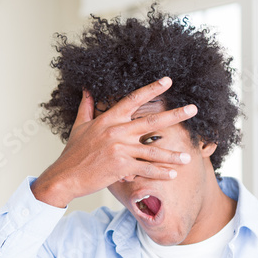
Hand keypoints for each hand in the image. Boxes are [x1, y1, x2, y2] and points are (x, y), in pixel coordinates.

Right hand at [31, 77, 196, 207]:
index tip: (168, 81)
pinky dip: (159, 173)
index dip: (152, 89)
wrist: (64, 177)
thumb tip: (87, 90)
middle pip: (151, 121)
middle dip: (175, 115)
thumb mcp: (79, 127)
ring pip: (152, 150)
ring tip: (187, 157)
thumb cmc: (72, 154)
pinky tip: (172, 174)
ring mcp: (120, 149)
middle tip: (193, 109)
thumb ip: (86, 107)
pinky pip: (146, 169)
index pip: (133, 100)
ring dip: (172, 155)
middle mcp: (116, 132)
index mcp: (108, 120)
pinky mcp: (121, 167)